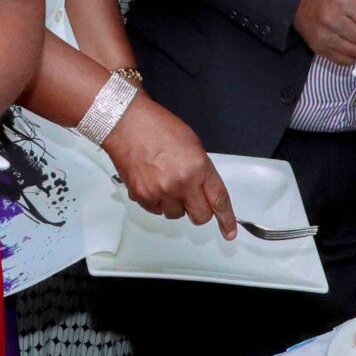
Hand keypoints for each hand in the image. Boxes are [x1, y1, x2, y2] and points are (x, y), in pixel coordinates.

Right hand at [104, 95, 236, 238]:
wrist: (126, 123)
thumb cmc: (158, 127)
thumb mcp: (192, 144)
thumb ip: (201, 170)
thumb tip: (204, 190)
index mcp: (198, 167)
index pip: (218, 200)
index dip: (226, 219)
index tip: (229, 232)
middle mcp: (181, 183)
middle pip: (199, 216)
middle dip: (198, 210)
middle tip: (190, 198)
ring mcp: (160, 192)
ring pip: (175, 215)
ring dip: (174, 204)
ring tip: (165, 182)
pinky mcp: (142, 196)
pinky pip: (156, 210)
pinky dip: (156, 201)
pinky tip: (152, 182)